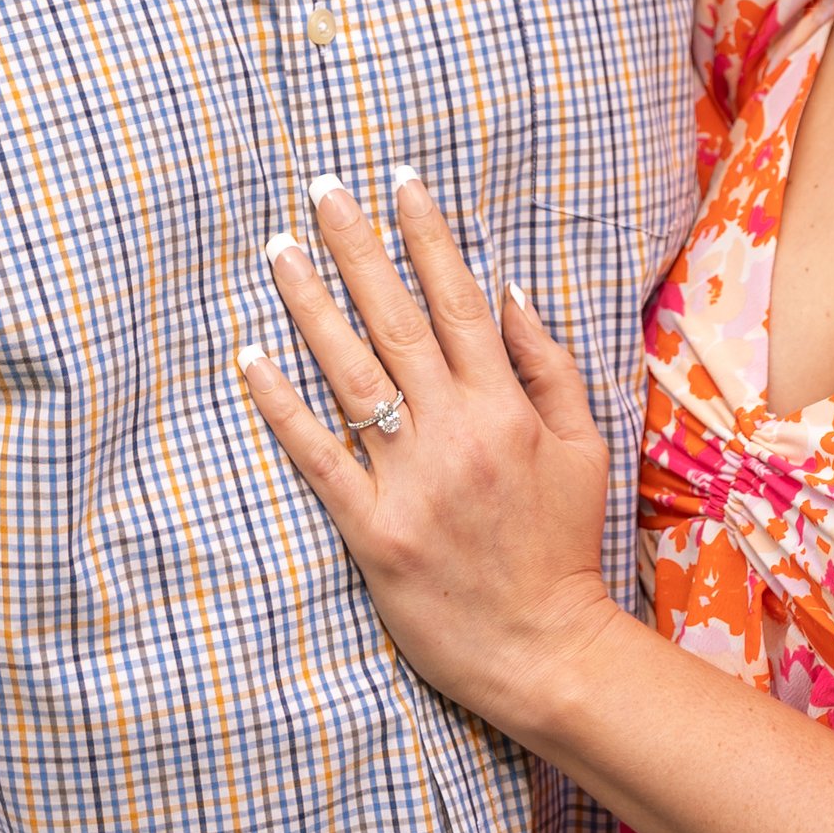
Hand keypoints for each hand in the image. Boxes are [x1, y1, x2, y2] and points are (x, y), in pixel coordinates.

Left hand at [239, 173, 621, 735]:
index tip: (400, 183)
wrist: (543, 649)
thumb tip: (509, 292)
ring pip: (350, 375)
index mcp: (507, 408)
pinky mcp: (370, 528)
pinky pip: (318, 455)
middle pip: (395, 322)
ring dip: (310, 307)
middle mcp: (455, 432)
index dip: (428, 238)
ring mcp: (409, 480)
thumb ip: (547, 368)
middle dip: (356, 248)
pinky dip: (281, 405)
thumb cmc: (564, 545)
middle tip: (320, 189)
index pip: (460, 303)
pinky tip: (250, 359)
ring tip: (278, 251)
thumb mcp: (583, 448)